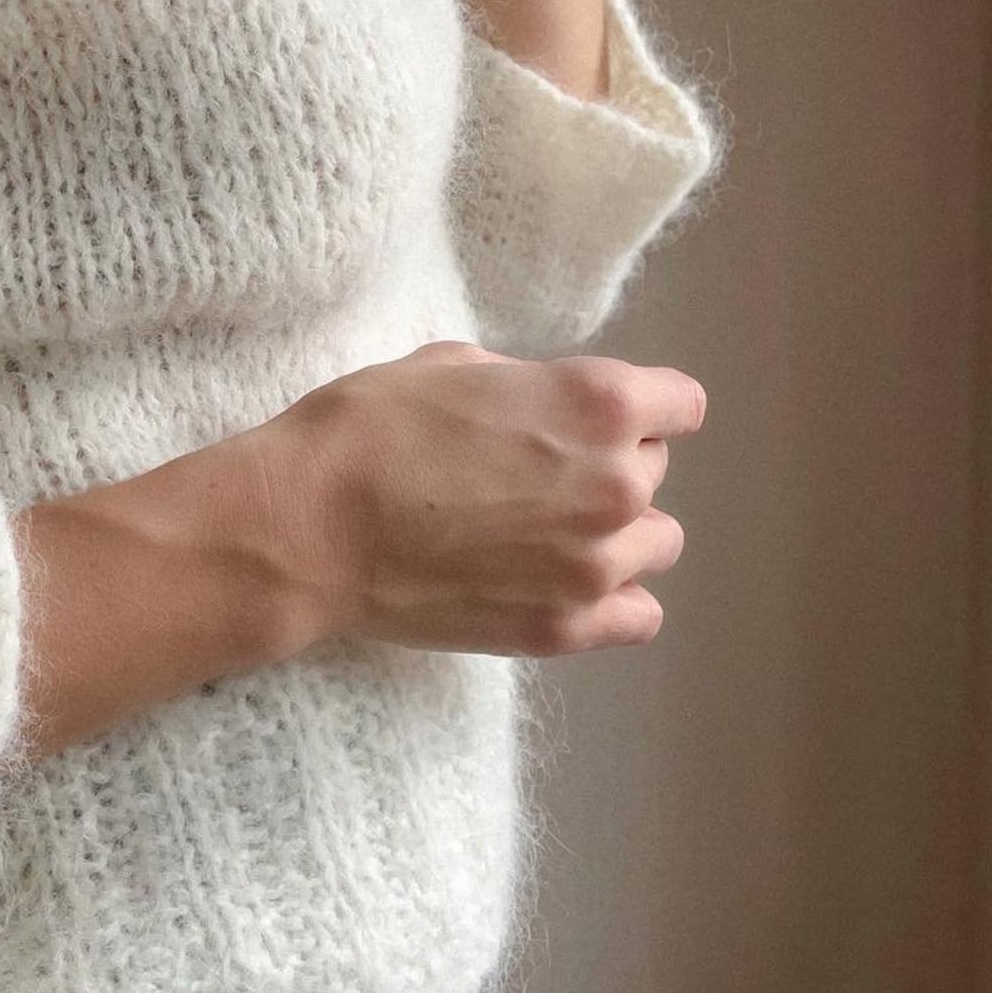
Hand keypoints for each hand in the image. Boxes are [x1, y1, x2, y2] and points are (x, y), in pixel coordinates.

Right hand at [260, 341, 706, 658]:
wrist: (309, 527)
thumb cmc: (369, 427)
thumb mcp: (453, 363)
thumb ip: (529, 386)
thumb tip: (546, 411)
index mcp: (597, 404)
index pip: (682, 403)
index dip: (639, 405)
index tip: (595, 417)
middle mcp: (615, 484)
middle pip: (656, 470)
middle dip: (609, 464)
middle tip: (537, 472)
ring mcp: (594, 566)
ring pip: (656, 543)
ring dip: (616, 532)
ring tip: (548, 532)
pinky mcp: (563, 629)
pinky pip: (638, 616)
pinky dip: (613, 600)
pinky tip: (562, 583)